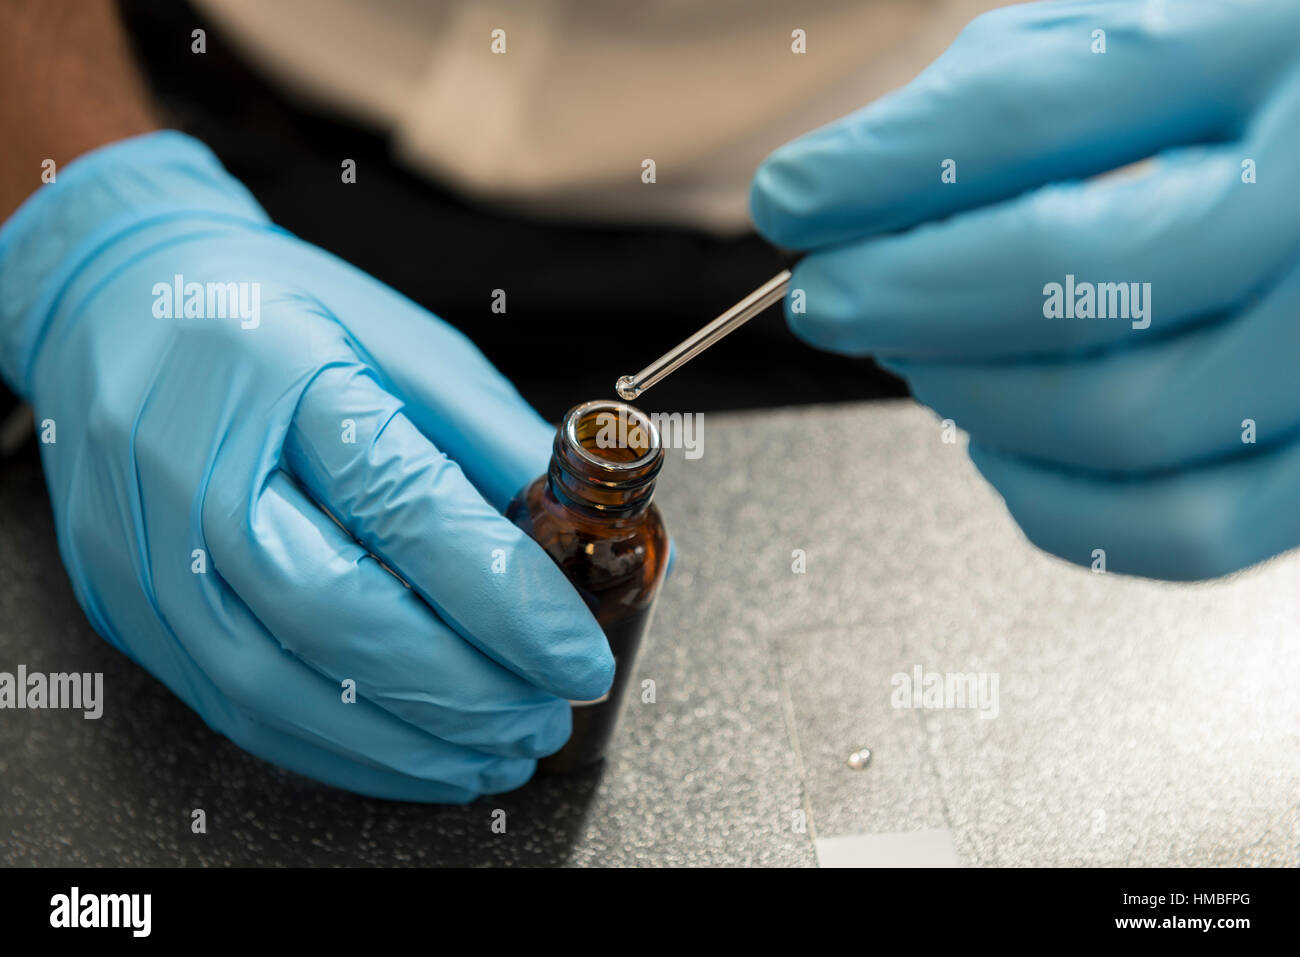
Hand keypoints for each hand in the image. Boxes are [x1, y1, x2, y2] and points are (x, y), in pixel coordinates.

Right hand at [0, 132, 612, 800]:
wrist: (113, 305)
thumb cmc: (273, 315)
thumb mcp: (402, 342)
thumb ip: (490, 440)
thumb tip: (578, 535)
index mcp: (281, 373)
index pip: (406, 509)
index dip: (506, 601)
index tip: (578, 654)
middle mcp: (195, 466)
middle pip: (336, 615)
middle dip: (463, 690)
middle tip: (543, 714)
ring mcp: (146, 546)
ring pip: (280, 686)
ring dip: (408, 742)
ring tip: (495, 751)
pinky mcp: (129, 606)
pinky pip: (236, 708)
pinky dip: (339, 748)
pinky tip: (412, 753)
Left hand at [750, 0, 1299, 579]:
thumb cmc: (1227, 97)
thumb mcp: (1116, 37)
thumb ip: (984, 113)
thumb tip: (833, 203)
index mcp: (1264, 46)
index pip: (1037, 114)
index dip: (882, 172)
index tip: (794, 201)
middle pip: (1078, 277)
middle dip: (906, 298)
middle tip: (828, 298)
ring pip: (1125, 420)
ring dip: (969, 397)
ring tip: (918, 356)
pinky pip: (1184, 529)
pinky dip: (1055, 500)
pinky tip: (1000, 441)